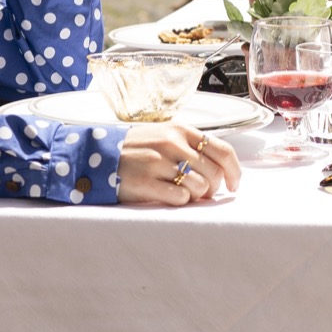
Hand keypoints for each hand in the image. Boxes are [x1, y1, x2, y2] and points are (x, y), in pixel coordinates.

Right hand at [115, 124, 241, 204]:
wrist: (97, 154)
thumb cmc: (136, 148)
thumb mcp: (164, 135)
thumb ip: (191, 146)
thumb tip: (221, 168)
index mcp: (181, 130)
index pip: (223, 151)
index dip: (234, 171)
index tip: (234, 184)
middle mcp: (172, 144)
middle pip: (213, 173)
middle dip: (213, 188)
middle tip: (203, 193)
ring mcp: (158, 163)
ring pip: (199, 187)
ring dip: (196, 196)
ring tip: (183, 193)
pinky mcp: (145, 183)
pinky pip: (179, 199)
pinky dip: (180, 201)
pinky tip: (169, 196)